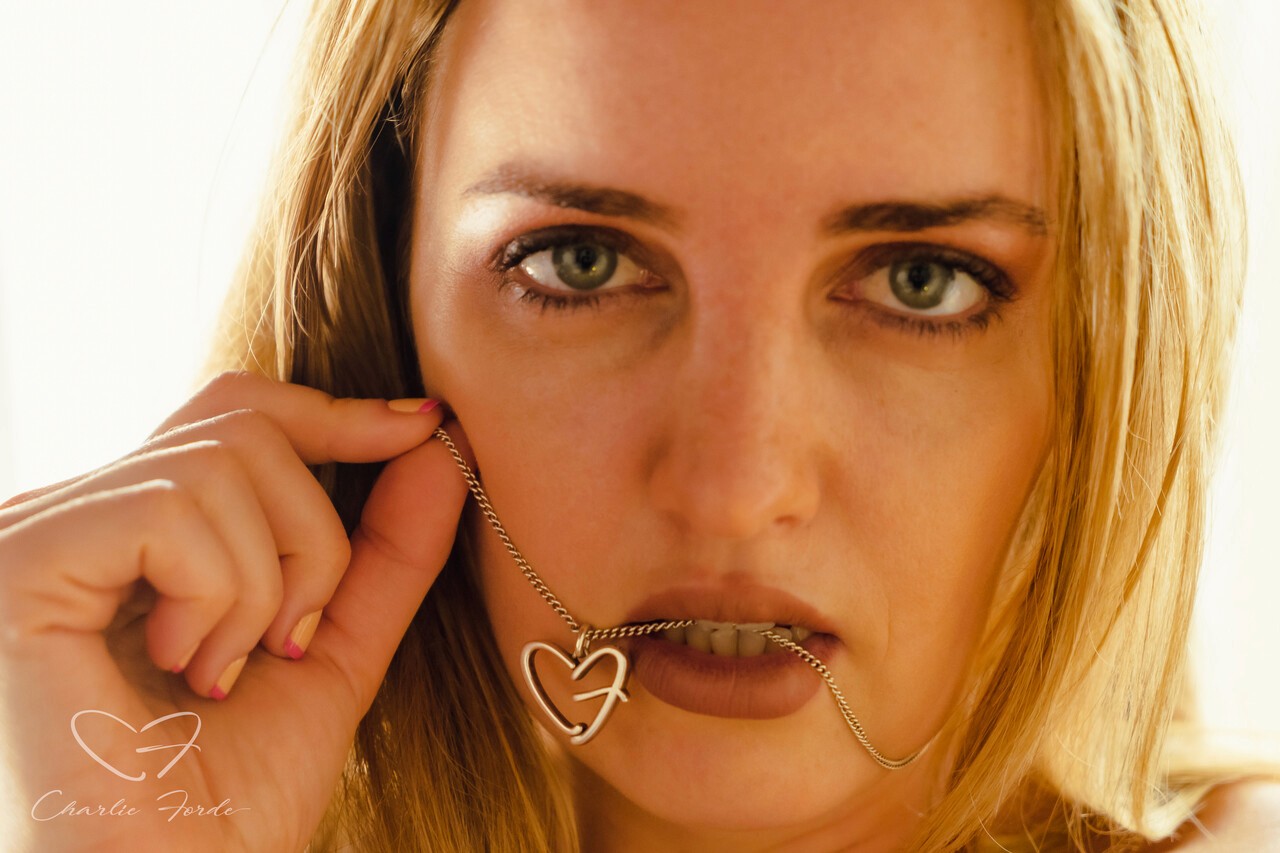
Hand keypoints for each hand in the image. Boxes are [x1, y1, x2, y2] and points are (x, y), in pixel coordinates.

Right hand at [0, 371, 471, 851]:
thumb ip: (382, 553)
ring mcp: (37, 534)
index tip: (423, 427)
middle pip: (241, 425)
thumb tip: (435, 443)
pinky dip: (219, 593)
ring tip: (225, 672)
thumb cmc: (230, 800)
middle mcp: (72, 517)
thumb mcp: (330, 650)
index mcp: (135, 535)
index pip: (237, 416)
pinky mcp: (20, 562)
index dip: (336, 412)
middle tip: (290, 639)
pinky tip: (183, 668)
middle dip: (314, 532)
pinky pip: (171, 506)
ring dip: (268, 583)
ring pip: (219, 462)